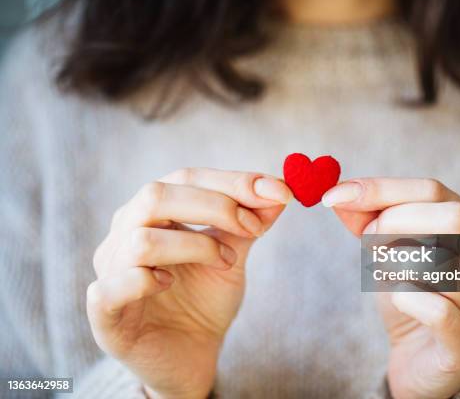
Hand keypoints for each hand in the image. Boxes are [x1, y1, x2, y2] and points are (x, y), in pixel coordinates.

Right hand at [87, 168, 291, 398]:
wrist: (189, 357)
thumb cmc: (204, 300)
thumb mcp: (231, 257)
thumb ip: (248, 225)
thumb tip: (279, 190)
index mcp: (154, 212)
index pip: (186, 178)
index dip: (233, 181)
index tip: (278, 191)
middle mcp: (125, 232)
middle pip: (157, 196)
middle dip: (215, 206)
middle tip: (254, 227)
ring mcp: (110, 271)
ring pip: (141, 240)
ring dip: (195, 246)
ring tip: (226, 263)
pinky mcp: (104, 313)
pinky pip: (114, 287)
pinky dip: (146, 281)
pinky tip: (169, 284)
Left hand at [324, 178, 459, 398]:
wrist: (416, 360)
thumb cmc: (408, 297)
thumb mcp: (385, 252)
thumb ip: (366, 221)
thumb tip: (337, 194)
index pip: (433, 190)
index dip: (382, 189)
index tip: (336, 197)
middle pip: (453, 217)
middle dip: (396, 223)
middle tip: (369, 241)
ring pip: (444, 264)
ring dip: (396, 264)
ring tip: (384, 274)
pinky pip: (439, 311)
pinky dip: (406, 299)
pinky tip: (399, 300)